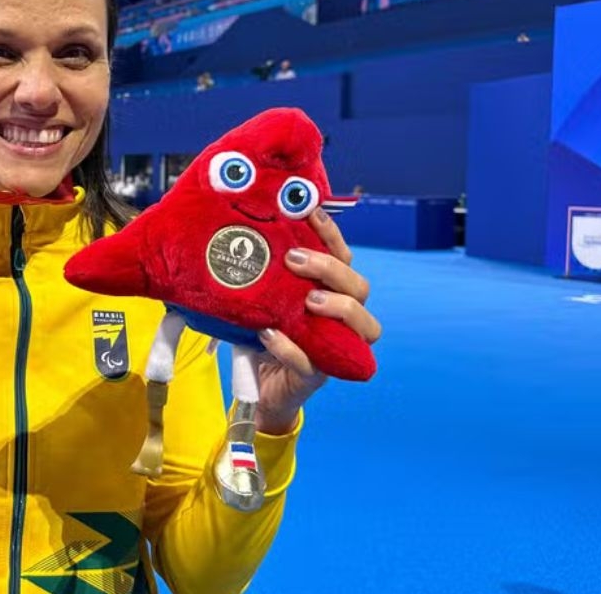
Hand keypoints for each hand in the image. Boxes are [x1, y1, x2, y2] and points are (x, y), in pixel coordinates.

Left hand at [254, 208, 381, 433]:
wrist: (258, 387)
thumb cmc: (265, 334)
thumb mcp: (263, 300)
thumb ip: (263, 276)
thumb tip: (236, 234)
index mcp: (331, 293)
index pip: (343, 259)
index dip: (332, 235)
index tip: (312, 213)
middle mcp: (342, 319)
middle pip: (359, 289)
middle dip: (331, 270)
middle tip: (296, 260)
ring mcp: (336, 348)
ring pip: (364, 327)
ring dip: (337, 307)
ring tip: (308, 300)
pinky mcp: (317, 376)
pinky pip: (313, 362)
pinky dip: (290, 347)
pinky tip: (269, 334)